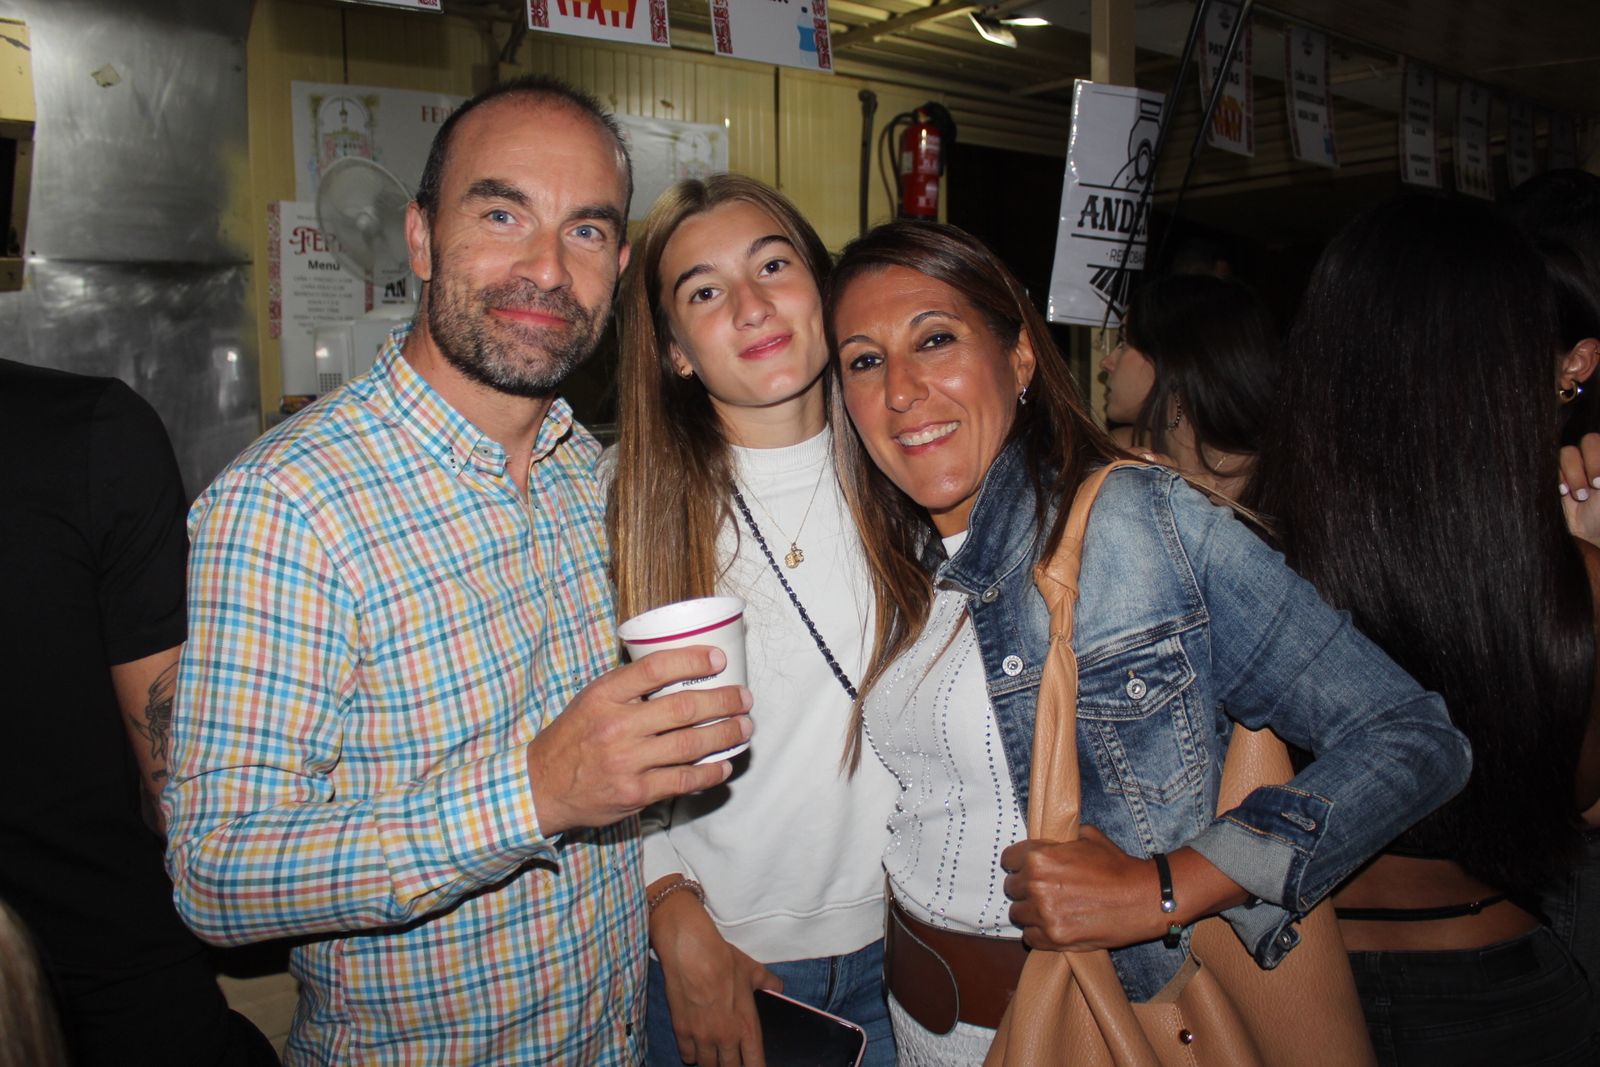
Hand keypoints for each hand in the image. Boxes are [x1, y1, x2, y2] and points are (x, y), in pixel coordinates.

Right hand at [526, 646, 753, 834]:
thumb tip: (680, 668)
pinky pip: (682, 780)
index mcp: (604, 695)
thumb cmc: (574, 737)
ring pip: (690, 745)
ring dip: (725, 735)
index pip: (655, 669)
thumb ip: (628, 687)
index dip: (692, 660)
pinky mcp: (635, 792)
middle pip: (683, 708)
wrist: (542, 785)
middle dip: (722, 701)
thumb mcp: (592, 699)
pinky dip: (708, 773)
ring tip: (743, 727)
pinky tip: (723, 765)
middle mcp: (617, 726)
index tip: (718, 658)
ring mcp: (627, 761)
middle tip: (744, 698)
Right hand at [651, 880, 780, 1066]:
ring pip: (708, 1066)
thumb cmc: (724, 961)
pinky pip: (687, 1055)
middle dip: (732, 1066)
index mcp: (747, 1027)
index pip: (755, 1064)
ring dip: (712, 1062)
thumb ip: (768, 983)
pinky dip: (691, 1054)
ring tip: (714, 1056)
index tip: (754, 1065)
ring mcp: (702, 1037)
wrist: (692, 953)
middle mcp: (725, 1038)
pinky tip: (694, 1049)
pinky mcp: (682, 1031)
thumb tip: (779, 987)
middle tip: (731, 1059)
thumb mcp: (752, 970)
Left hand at [1000, 827, 1247, 950]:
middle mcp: (1036, 884)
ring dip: (1030, 912)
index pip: (1008, 860)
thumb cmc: (1117, 866)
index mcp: (1039, 857)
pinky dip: (1039, 934)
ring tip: (1050, 910)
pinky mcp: (1054, 938)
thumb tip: (1047, 842)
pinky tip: (1055, 926)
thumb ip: (1059, 840)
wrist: (1143, 897)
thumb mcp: (1088, 837)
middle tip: (1044, 890)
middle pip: (1011, 888)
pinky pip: (1029, 938)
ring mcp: (1044, 914)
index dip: (1018, 863)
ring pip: (1017, 914)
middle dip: (1025, 888)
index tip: (1026, 869)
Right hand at [1560, 433, 1599, 545]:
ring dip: (1575, 474)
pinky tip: (1564, 493)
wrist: (1595, 533)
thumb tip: (1594, 452)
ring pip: (1567, 453)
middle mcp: (1594, 460)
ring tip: (1581, 496)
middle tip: (1596, 485)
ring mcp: (1575, 469)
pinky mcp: (1555, 480)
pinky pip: (1550, 468)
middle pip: (1588, 441)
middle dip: (1592, 464)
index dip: (1599, 456)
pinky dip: (1558, 480)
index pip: (1599, 440)